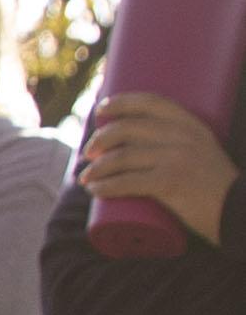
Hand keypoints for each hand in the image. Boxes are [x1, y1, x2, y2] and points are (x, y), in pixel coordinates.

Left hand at [86, 89, 239, 244]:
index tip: (102, 108)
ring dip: (97, 167)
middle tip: (87, 152)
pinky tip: (94, 190)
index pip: (152, 102)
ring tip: (85, 177)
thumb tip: (138, 153)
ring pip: (124, 156)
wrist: (242, 212)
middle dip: (101, 138)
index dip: (123, 102)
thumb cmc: (219, 190)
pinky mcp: (173, 183)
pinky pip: (130, 181)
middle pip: (130, 128)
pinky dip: (107, 186)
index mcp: (194, 125)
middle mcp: (185, 137)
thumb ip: (178, 150)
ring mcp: (179, 158)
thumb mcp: (204, 156)